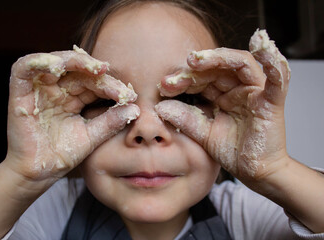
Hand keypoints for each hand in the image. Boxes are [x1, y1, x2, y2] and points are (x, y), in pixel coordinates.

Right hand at [6, 46, 138, 180]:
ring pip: (54, 62)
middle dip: (95, 71)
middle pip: (77, 71)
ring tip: (93, 67)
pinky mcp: (20, 91)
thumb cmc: (63, 154)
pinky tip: (57, 65)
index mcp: (74, 99)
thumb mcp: (91, 136)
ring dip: (72, 60)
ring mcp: (39, 89)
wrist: (39, 174)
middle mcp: (57, 90)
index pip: (93, 84)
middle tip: (111, 74)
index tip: (129, 94)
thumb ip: (110, 121)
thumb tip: (135, 109)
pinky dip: (38, 62)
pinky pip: (24, 69)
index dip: (110, 86)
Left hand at [155, 30, 290, 181]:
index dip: (183, 79)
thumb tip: (159, 107)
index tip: (164, 86)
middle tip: (173, 77)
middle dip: (195, 70)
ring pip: (241, 64)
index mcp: (222, 94)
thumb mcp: (202, 133)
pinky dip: (274, 63)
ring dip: (220, 57)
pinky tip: (264, 47)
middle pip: (218, 68)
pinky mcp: (271, 103)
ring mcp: (255, 93)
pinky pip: (278, 80)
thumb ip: (185, 119)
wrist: (255, 172)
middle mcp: (238, 89)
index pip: (203, 78)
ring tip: (196, 59)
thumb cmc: (232, 150)